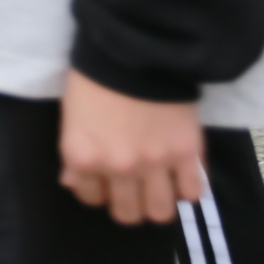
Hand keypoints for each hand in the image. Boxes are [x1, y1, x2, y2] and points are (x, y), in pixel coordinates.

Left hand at [60, 71, 204, 224]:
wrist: (134, 50)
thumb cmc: (95, 78)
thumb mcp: (71, 115)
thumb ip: (74, 154)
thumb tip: (72, 181)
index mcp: (84, 156)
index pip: (89, 198)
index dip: (95, 190)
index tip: (101, 180)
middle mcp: (118, 167)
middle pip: (127, 214)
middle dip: (127, 204)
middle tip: (130, 187)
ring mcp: (155, 163)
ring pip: (160, 212)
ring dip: (156, 202)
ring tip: (156, 187)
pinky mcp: (187, 153)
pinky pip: (192, 192)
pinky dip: (187, 188)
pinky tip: (180, 175)